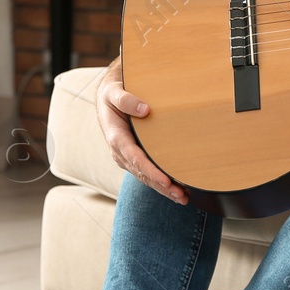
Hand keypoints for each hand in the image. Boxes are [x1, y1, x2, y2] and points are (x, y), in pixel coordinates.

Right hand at [96, 55, 186, 204]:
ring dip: (163, 189)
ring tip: (183, 197)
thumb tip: (145, 109)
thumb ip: (127, 100)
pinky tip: (176, 188)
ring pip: (145, 177)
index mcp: (116, 138)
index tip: (166, 181)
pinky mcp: (134, 156)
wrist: (106, 99)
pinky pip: (147, 172)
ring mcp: (127, 156)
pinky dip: (161, 182)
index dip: (151, 171)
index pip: (135, 158)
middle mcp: (120, 152)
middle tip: (181, 195)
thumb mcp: (114, 92)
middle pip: (142, 173)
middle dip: (161, 186)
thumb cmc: (112, 94)